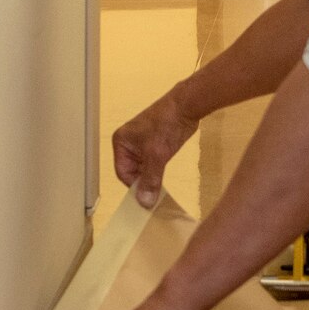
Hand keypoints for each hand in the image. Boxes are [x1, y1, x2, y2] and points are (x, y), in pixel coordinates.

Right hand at [113, 91, 200, 206]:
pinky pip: (153, 163)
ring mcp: (142, 144)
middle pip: (132, 172)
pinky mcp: (156, 144)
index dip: (134, 186)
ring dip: (152, 178)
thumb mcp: (156, 155)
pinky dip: (158, 172)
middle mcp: (128, 144)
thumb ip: (150, 179)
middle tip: (154, 198)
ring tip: (160, 192)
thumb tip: (144, 203)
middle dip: (143, 183)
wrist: (187, 106)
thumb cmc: (166, 127)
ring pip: (143, 168)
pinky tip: (165, 182)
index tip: (146, 199)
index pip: (122, 172)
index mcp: (121, 142)